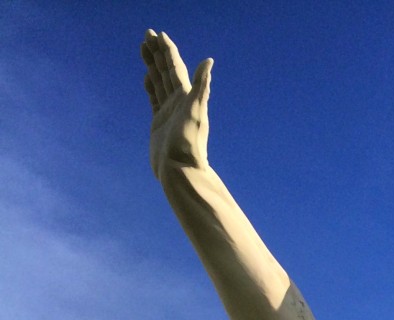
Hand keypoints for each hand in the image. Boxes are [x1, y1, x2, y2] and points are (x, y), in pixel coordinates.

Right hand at [141, 30, 212, 180]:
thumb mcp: (196, 112)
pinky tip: (147, 77)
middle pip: (166, 70)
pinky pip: (154, 98)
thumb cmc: (189, 144)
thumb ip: (202, 86)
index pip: (175, 67)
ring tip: (144, 48)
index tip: (158, 34)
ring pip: (159, 81)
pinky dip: (151, 85)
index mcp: (186, 97)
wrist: (180, 170)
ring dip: (152, 65)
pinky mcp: (159, 122)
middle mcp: (178, 102)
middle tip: (147, 34)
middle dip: (157, 52)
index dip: (168, 50)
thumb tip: (208, 61)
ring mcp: (168, 111)